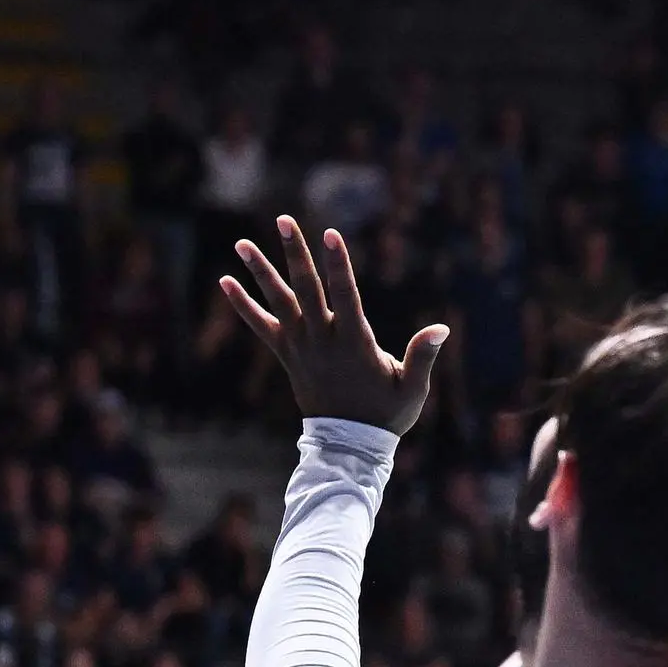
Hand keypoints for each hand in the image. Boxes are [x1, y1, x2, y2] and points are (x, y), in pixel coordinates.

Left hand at [221, 214, 447, 433]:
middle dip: (296, 253)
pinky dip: (243, 305)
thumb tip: (441, 328)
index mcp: (354, 342)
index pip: (345, 295)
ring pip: (278, 302)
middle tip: (284, 220)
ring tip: (241, 243)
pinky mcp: (288, 356)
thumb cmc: (386, 414)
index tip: (330, 234)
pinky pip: (260, 326)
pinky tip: (226, 282)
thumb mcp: (412, 388)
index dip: (338, 264)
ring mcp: (301, 347)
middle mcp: (322, 340)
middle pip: (306, 289)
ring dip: (260, 271)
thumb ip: (422, 356)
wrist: (348, 445)